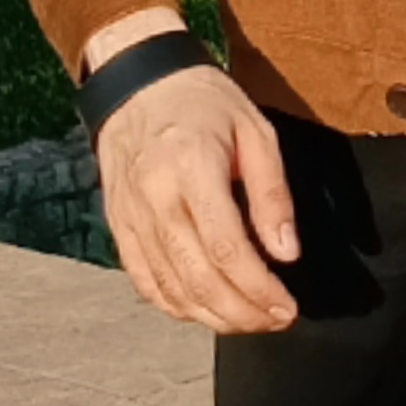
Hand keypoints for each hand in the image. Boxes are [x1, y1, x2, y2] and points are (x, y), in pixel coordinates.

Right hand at [81, 11, 298, 332]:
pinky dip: (175, 306)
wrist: (137, 83)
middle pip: (198, 278)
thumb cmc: (204, 103)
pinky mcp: (118, 227)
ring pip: (170, 289)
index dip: (260, 290)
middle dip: (242, 313)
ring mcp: (131, 217)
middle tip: (276, 321)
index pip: (227, 250)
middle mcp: (156, 198)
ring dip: (213, 317)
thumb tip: (286, 253)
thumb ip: (272, 195)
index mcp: (193, 169)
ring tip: (249, 321)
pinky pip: (144, 281)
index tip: (287, 308)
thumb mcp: (255, 132)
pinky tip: (205, 311)